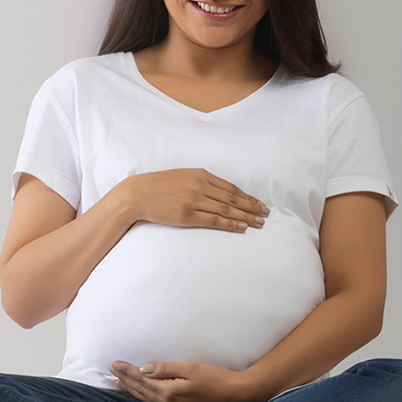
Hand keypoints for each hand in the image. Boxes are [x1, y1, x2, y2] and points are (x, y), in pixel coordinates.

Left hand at [109, 360, 265, 401]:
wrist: (236, 395)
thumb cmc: (216, 378)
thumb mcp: (191, 367)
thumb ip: (166, 368)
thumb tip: (144, 369)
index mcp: (169, 392)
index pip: (142, 380)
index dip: (127, 371)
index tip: (115, 363)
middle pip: (141, 391)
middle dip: (125, 380)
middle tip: (112, 370)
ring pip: (146, 399)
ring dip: (132, 389)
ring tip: (120, 382)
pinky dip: (144, 396)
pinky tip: (142, 393)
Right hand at [120, 168, 269, 232]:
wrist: (136, 194)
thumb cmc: (158, 186)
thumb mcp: (182, 177)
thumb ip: (200, 182)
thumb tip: (220, 192)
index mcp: (200, 174)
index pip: (230, 187)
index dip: (247, 197)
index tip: (259, 203)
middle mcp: (199, 186)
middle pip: (232, 198)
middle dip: (251, 207)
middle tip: (265, 214)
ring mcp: (194, 200)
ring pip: (227, 209)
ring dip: (245, 217)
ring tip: (258, 223)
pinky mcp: (187, 215)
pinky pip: (214, 220)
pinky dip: (230, 224)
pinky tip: (241, 227)